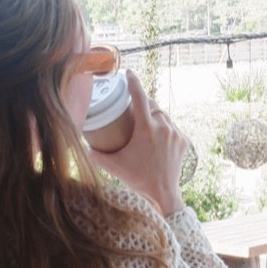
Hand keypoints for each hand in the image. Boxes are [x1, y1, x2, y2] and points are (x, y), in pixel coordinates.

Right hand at [91, 70, 186, 215]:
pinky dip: (163, 128)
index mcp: (146, 129)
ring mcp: (175, 134)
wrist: (162, 194)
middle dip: (142, 102)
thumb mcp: (113, 166)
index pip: (139, 97)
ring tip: (144, 122)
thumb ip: (95, 155)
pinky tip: (156, 136)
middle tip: (132, 106)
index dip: (133, 82)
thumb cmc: (136, 179)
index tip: (129, 73)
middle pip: (152, 105)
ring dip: (154, 116)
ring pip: (163, 116)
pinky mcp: (183, 141)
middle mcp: (163, 128)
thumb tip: (83, 144)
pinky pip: (172, 127)